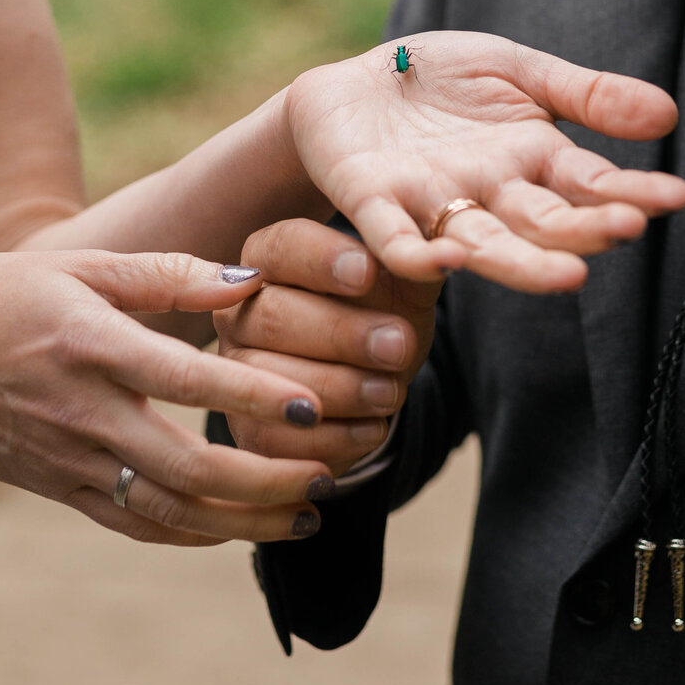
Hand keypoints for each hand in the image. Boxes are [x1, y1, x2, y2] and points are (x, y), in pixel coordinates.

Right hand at [0, 249, 335, 545]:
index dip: (254, 394)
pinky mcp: (62, 490)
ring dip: (244, 521)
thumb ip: (169, 275)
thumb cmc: (1, 297)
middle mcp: (84, 413)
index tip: (316, 403)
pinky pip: (136, 524)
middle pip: (187, 467)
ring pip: (168, 511)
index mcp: (92, 346)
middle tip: (329, 476)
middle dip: (267, 480)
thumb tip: (249, 281)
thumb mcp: (80, 265)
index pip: (185, 379)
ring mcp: (71, 462)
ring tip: (307, 515)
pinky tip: (241, 529)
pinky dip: (195, 533)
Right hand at [215, 220, 436, 476]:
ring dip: (342, 389)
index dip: (322, 259)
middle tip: (399, 345)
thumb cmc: (385, 313)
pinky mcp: (247, 430)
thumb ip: (419, 262)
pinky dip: (334, 438)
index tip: (367, 272)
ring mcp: (236, 373)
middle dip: (342, 334)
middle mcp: (240, 311)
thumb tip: (449, 253)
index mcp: (271, 258)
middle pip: (274, 317)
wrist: (376, 377)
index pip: (284, 245)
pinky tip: (372, 427)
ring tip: (391, 392)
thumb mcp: (406, 283)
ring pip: (271, 382)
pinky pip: (277, 439)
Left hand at [284, 30, 684, 289]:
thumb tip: (668, 114)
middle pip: (541, 221)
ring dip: (521, 263)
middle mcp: (489, 192)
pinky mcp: (372, 203)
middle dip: (582, 229)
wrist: (353, 82)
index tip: (674, 197)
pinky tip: (443, 262)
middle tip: (625, 230)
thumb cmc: (442, 80)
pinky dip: (417, 253)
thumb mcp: (520, 70)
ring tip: (566, 276)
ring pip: (483, 243)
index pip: (589, 183)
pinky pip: (396, 238)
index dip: (629, 191)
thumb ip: (587, 94)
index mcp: (530, 160)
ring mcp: (432, 203)